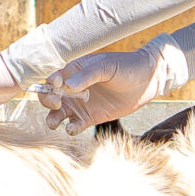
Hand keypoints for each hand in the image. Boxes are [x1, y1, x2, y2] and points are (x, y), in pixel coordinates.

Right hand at [37, 39, 186, 132]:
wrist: (147, 80)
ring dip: (52, 118)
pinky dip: (70, 129)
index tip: (58, 86)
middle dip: (47, 101)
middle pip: (50, 96)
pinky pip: (74, 125)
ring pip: (58, 113)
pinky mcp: (90, 117)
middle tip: (57, 103)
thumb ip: (87, 76)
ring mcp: (81, 103)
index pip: (53, 77)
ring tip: (54, 123)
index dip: (50, 83)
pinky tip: (72, 129)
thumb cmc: (125, 66)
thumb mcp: (106, 67)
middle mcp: (73, 88)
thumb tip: (66, 86)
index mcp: (74, 70)